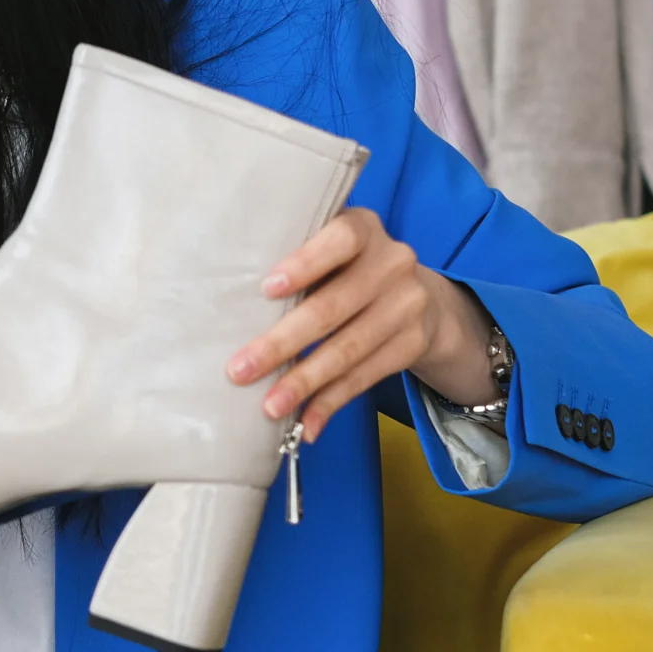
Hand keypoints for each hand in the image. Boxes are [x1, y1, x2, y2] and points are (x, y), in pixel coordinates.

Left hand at [226, 208, 498, 441]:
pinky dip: (331, 401)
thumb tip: (232, 308)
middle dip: (282, 343)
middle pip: (333, 307)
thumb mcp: (331, 252)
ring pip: (348, 349)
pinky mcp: (413, 343)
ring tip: (269, 407)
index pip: (339, 240)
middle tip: (240, 371)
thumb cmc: (346, 270)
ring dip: (304, 382)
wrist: (421, 298)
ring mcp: (408, 304)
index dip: (304, 264)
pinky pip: (366, 376)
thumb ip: (297, 263)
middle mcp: (393, 261)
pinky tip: (307, 423)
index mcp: (363, 228)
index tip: (266, 289)